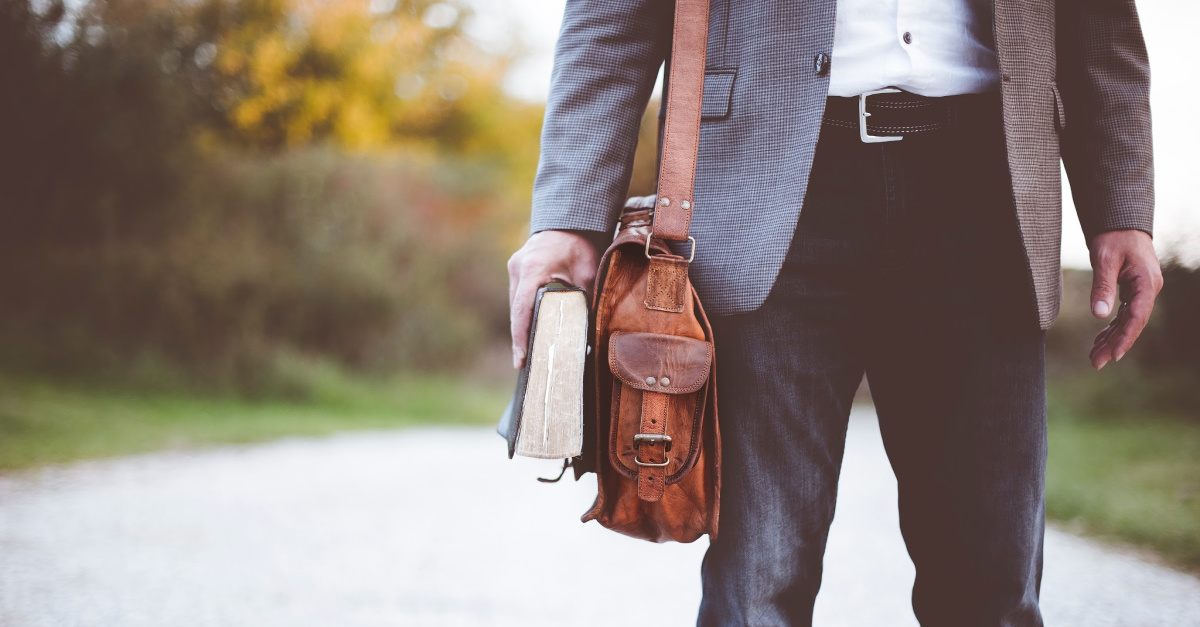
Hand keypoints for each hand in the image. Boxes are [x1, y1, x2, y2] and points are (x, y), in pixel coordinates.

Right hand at [507, 230, 601, 368]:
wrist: (570, 220)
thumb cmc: (580, 245)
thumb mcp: (587, 271)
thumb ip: (585, 298)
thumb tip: (589, 329)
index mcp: (533, 268)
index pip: (522, 309)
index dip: (520, 336)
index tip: (520, 359)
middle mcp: (518, 268)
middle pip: (516, 310)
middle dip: (521, 337)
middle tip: (527, 364)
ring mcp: (515, 267)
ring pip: (516, 304)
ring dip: (522, 325)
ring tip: (528, 352)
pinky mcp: (517, 269)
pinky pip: (518, 296)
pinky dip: (525, 313)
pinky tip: (532, 329)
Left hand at [1087, 229, 1162, 369]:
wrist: (1121, 225)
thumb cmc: (1114, 238)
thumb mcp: (1104, 260)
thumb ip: (1103, 286)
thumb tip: (1099, 314)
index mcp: (1146, 282)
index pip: (1137, 315)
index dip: (1126, 337)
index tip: (1115, 355)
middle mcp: (1148, 290)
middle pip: (1132, 323)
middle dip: (1115, 344)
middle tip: (1096, 363)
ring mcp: (1141, 292)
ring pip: (1127, 322)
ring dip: (1111, 340)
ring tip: (1094, 358)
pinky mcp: (1132, 292)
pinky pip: (1122, 315)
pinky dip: (1110, 329)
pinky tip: (1099, 342)